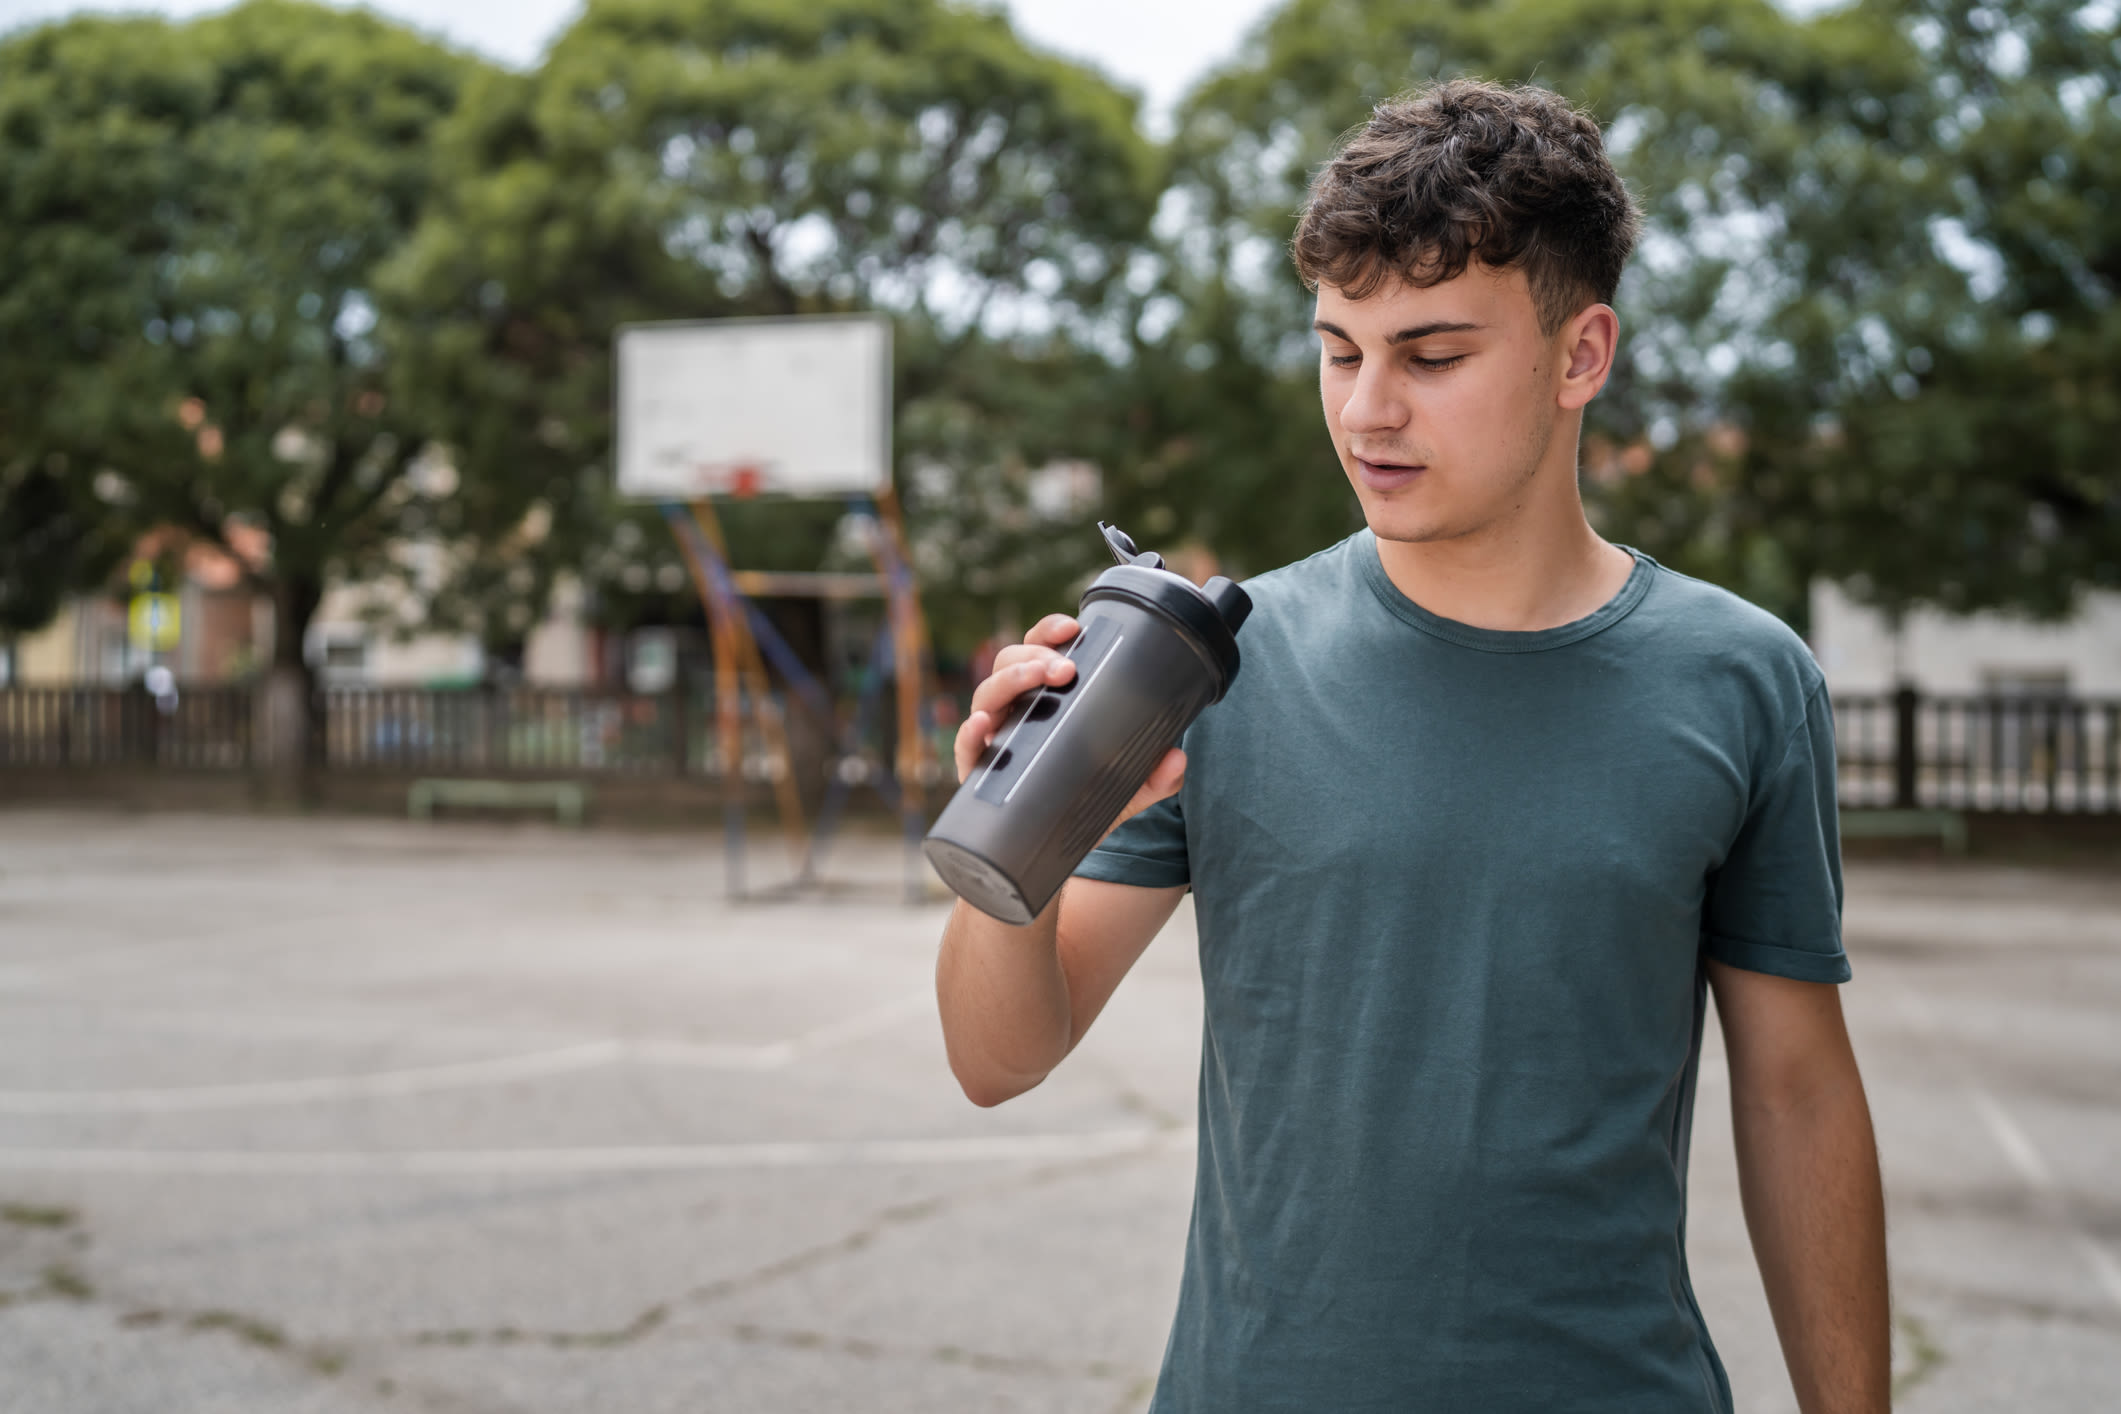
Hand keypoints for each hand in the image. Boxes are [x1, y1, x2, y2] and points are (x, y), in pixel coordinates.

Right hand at [953, 614, 1185, 835]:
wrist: (1053, 855)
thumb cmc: (1083, 803)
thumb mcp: (1126, 788)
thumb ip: (1154, 776)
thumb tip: (1176, 758)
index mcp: (1044, 698)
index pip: (1038, 650)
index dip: (1049, 632)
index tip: (1072, 627)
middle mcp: (1015, 711)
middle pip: (1009, 662)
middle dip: (1034, 655)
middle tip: (1066, 669)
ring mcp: (993, 739)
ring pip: (987, 694)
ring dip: (1010, 680)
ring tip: (1037, 680)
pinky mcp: (977, 772)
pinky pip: (965, 748)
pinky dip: (968, 733)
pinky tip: (982, 725)